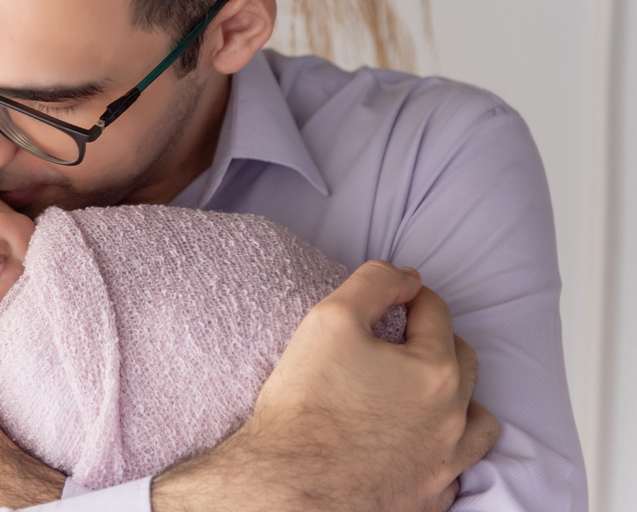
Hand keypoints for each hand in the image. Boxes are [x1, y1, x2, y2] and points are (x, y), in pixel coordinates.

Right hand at [153, 261, 498, 511]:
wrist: (288, 485)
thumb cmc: (307, 404)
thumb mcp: (330, 318)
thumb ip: (374, 283)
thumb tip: (405, 276)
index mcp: (435, 371)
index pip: (436, 312)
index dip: (410, 295)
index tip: (391, 296)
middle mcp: (452, 419)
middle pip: (463, 361)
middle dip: (436, 340)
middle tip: (400, 338)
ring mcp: (444, 464)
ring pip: (477, 422)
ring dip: (458, 399)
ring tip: (425, 392)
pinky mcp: (428, 498)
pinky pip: (457, 470)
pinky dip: (445, 449)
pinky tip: (419, 442)